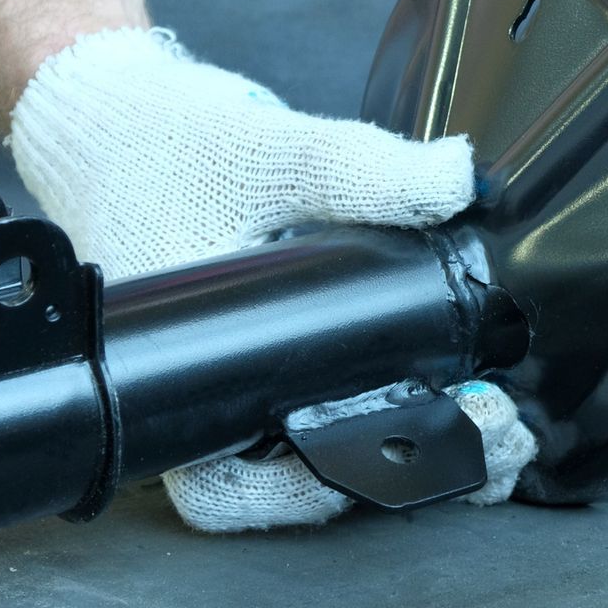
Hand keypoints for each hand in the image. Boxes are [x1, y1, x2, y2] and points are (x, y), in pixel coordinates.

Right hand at [8, 27, 535, 529]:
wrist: (119, 111)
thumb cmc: (155, 142)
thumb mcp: (269, 148)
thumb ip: (363, 168)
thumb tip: (455, 182)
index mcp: (179, 364)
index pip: (223, 483)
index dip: (302, 496)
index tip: (387, 460)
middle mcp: (202, 384)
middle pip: (290, 477)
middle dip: (396, 466)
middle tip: (489, 435)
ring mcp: (234, 365)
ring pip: (314, 440)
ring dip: (404, 434)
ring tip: (489, 413)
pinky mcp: (264, 338)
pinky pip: (322, 389)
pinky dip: (388, 390)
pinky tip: (451, 373)